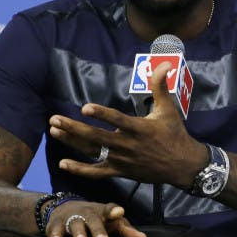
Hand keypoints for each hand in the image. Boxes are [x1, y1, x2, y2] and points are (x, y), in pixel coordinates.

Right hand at [46, 199, 146, 236]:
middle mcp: (87, 213)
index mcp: (102, 212)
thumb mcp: (111, 222)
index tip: (119, 213)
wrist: (65, 209)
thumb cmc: (96, 218)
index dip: (114, 211)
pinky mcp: (55, 226)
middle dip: (98, 230)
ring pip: (75, 225)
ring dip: (78, 234)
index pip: (110, 209)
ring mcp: (71, 218)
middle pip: (93, 220)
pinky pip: (55, 232)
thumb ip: (126, 230)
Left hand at [48, 62, 207, 187]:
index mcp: (139, 128)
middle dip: (74, 128)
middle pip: (96, 137)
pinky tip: (63, 163)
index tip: (85, 108)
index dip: (102, 114)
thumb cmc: (174, 133)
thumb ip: (161, 86)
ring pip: (92, 151)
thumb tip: (165, 64)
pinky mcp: (120, 171)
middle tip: (54, 119)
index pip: (117, 120)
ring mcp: (122, 160)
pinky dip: (80, 169)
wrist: (182, 165)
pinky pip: (96, 172)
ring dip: (72, 141)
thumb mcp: (168, 109)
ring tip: (54, 131)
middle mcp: (127, 145)